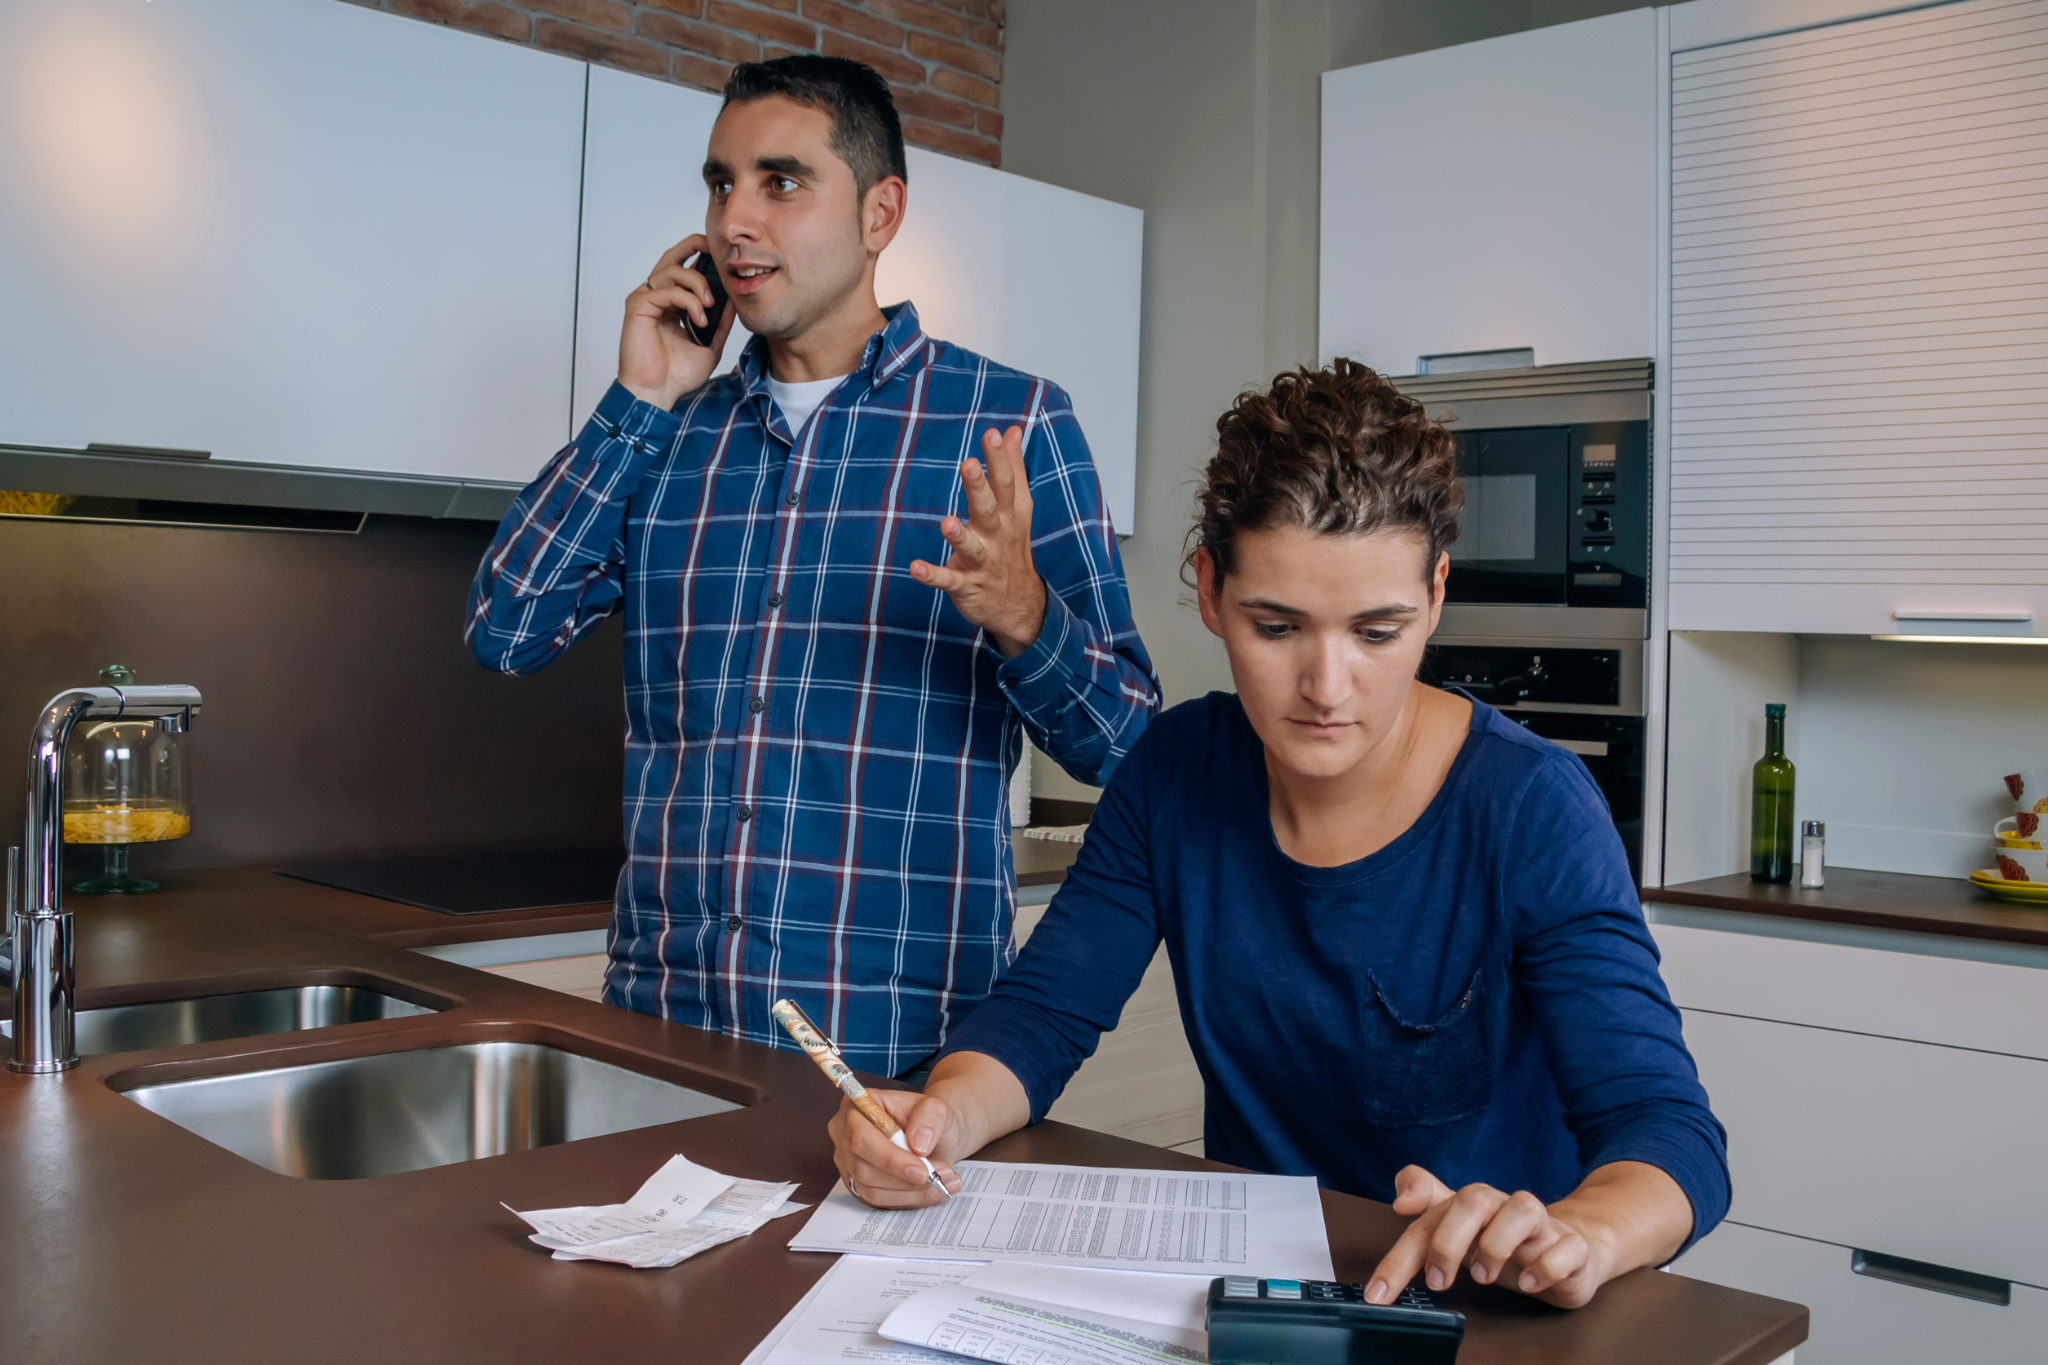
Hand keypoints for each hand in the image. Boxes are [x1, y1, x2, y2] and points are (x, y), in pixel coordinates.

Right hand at [619, 234, 734, 409]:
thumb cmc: (676, 374)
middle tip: (716, 252)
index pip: (683, 267)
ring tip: (709, 306)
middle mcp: (655, 295)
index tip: (722, 258)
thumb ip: (720, 322)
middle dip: (694, 245)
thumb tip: (734, 302)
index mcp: (670, 302)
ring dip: (697, 283)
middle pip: (672, 256)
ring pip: (672, 270)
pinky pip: (666, 290)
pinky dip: (687, 301)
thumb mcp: (710, 344)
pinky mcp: (638, 306)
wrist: (658, 392)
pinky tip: (698, 319)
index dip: (700, 255)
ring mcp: (645, 299)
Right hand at [826, 1087, 965, 1208]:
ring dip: (911, 1192)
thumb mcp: (936, 1108)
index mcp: (856, 1107)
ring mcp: (849, 1163)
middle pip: (863, 1169)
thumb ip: (929, 1118)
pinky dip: (909, 1199)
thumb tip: (918, 1144)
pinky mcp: (859, 1185)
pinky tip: (932, 1190)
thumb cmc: (927, 1118)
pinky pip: (879, 1201)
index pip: (861, 1138)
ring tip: (943, 1182)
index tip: (922, 1170)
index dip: (889, 1158)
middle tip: (939, 1177)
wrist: (932, 1135)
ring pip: (872, 1190)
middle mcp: (845, 1136)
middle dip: (904, 1179)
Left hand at [910, 426, 1047, 657]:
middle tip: (969, 464)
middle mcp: (997, 537)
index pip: (1006, 484)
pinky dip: (932, 575)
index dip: (999, 460)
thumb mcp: (1018, 508)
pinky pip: (948, 580)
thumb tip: (1012, 431)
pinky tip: (915, 567)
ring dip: (959, 536)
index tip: (991, 434)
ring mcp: (982, 563)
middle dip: (979, 488)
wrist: (1019, 606)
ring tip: (947, 522)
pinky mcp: (965, 585)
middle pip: (990, 510)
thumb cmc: (1012, 546)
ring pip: (971, 548)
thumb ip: (1013, 469)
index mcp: (1009, 516)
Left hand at [1365, 1165, 1617, 1309]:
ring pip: (1523, 1209)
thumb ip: (1425, 1213)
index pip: (1428, 1216)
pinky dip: (1548, 1265)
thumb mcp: (1462, 1230)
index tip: (1380, 1288)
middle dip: (1448, 1241)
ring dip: (1497, 1244)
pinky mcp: (1574, 1248)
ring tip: (1484, 1277)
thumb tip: (1400, 1199)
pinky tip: (1531, 1283)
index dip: (1402, 1250)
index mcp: (1471, 1206)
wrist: (1572, 1248)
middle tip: (1437, 1280)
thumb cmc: (1506, 1241)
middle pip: (1473, 1199)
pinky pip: (1568, 1247)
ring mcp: (1542, 1226)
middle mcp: (1504, 1208)